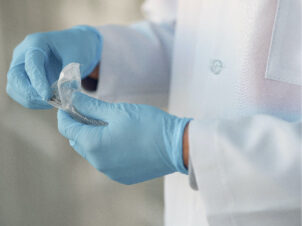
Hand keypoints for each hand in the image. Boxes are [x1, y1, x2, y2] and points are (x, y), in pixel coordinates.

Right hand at [6, 26, 101, 108]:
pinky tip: (49, 102)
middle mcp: (24, 54)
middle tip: (49, 102)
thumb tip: (62, 93)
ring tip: (52, 102)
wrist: (76, 45)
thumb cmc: (77, 47)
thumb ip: (69, 73)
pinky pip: (22, 94)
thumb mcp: (77, 56)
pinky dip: (33, 102)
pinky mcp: (24, 78)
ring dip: (31, 100)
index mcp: (37, 43)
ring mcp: (21, 66)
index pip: (31, 64)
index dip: (38, 82)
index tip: (47, 96)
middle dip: (30, 94)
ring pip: (15, 88)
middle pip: (15, 77)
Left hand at [57, 92, 190, 184]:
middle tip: (89, 111)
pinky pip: (105, 161)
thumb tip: (72, 98)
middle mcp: (98, 163)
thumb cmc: (148, 124)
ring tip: (106, 124)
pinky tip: (119, 140)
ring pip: (92, 152)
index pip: (67, 128)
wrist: (177, 146)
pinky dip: (105, 149)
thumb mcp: (117, 111)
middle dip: (79, 126)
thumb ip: (90, 106)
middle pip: (78, 141)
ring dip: (93, 138)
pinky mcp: (122, 177)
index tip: (69, 103)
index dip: (65, 114)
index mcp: (93, 145)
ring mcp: (110, 172)